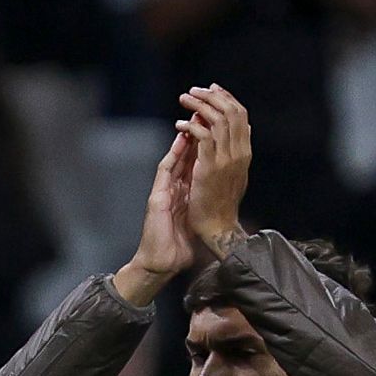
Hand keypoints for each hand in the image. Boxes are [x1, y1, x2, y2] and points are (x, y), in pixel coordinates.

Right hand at [110, 119, 201, 307]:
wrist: (161, 264)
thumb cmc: (178, 248)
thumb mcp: (194, 222)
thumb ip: (200, 207)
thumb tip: (216, 202)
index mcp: (183, 193)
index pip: (196, 164)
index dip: (206, 144)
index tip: (218, 127)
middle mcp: (173, 188)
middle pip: (187, 155)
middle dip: (197, 132)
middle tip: (206, 111)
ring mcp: (164, 191)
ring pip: (176, 157)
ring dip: (185, 136)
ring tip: (194, 116)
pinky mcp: (157, 197)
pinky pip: (166, 171)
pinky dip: (174, 154)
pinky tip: (182, 139)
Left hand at [179, 85, 253, 251]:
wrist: (217, 227)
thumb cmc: (221, 202)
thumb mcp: (234, 172)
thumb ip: (237, 149)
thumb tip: (243, 128)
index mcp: (245, 152)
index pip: (240, 114)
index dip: (226, 98)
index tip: (212, 89)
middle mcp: (239, 152)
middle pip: (231, 111)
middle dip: (212, 96)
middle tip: (195, 90)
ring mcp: (226, 159)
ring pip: (217, 119)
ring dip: (199, 105)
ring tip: (185, 99)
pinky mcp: (210, 166)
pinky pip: (203, 136)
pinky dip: (191, 126)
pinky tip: (180, 126)